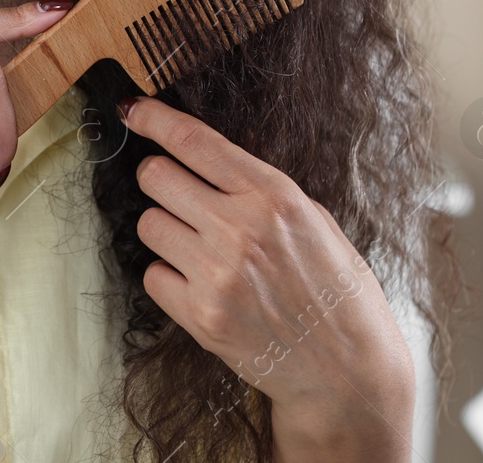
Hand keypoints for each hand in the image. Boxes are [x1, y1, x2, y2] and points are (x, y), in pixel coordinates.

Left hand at [118, 96, 414, 462]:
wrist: (348, 372)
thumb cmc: (336, 292)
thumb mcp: (314, 220)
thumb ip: (259, 188)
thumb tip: (204, 157)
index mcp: (274, 196)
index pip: (192, 141)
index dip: (153, 118)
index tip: (134, 111)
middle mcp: (241, 229)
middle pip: (155, 176)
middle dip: (159, 178)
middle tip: (177, 193)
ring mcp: (217, 275)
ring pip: (148, 224)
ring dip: (166, 230)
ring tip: (201, 248)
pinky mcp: (200, 316)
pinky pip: (152, 275)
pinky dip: (168, 276)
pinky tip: (201, 284)